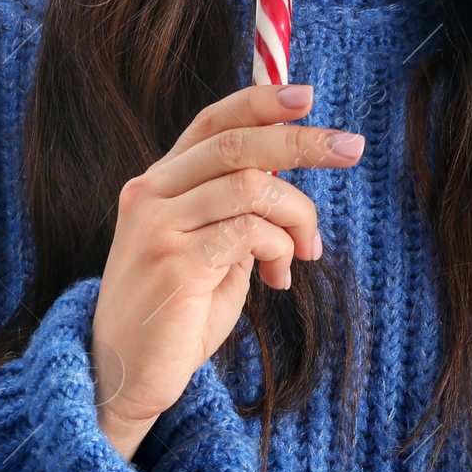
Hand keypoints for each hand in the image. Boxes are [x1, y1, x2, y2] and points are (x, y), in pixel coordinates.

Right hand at [88, 83, 365, 460]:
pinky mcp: (172, 262)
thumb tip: (290, 182)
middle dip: (301, 142)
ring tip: (308, 250)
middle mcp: (151, 192)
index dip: (260, 101)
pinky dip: (277, 247)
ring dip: (297, 215)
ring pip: (250, 186)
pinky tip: (279, 274)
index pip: (213, 121)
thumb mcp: (212, 249)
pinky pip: (246, 232)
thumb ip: (239, 211)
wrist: (120, 376)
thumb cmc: (176, 312)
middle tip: (351, 147)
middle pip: (237, 144)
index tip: (307, 96)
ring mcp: (157, 225)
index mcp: (160, 181)